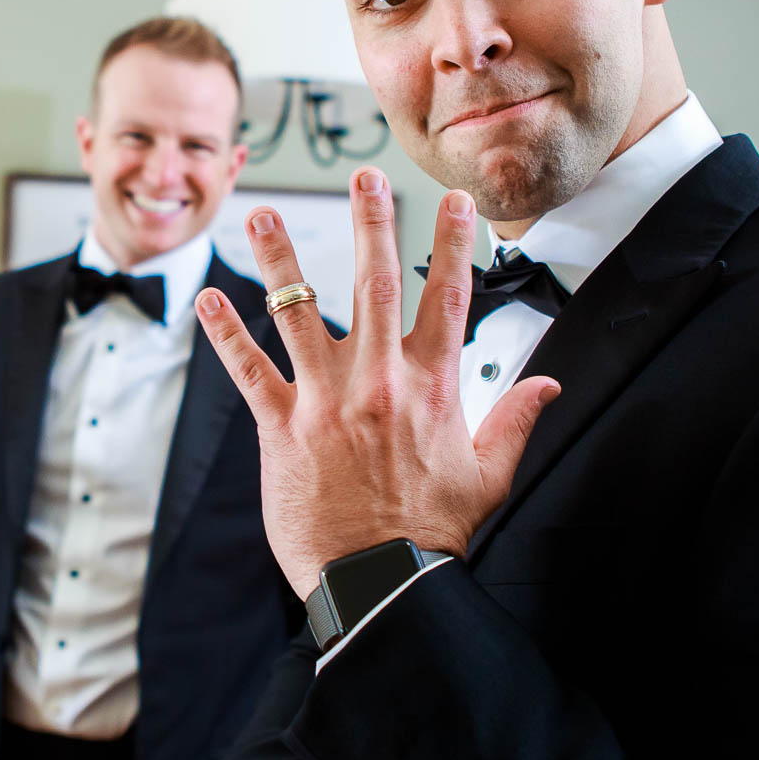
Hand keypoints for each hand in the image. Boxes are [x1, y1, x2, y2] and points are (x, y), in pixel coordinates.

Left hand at [197, 168, 560, 597]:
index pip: (447, 298)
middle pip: (374, 283)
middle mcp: (378, 381)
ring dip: (280, 259)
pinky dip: (226, 334)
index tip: (454, 201)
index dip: (454, 244)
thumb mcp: (489, 475)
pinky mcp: (282, 428)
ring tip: (263, 215)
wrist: (381, 583)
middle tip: (364, 176)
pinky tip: (209, 298)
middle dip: (370, 223)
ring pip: (299, 311)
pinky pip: (248, 370)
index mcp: (431, 387)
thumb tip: (549, 382)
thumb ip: (515, 419)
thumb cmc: (432, 534)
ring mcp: (326, 401)